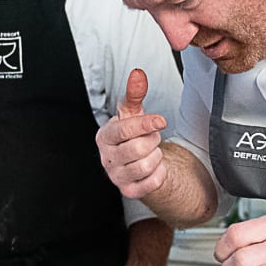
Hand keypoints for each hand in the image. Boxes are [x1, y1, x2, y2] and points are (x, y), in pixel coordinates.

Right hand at [96, 68, 167, 197]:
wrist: (136, 160)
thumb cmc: (132, 134)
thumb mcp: (133, 113)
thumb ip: (134, 94)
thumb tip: (138, 74)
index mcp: (104, 136)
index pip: (125, 130)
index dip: (146, 124)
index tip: (161, 121)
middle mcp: (106, 158)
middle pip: (138, 149)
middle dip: (152, 141)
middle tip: (151, 139)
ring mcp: (116, 176)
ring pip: (145, 166)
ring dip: (156, 157)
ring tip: (151, 152)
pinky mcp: (128, 191)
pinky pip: (152, 183)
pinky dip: (159, 173)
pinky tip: (154, 167)